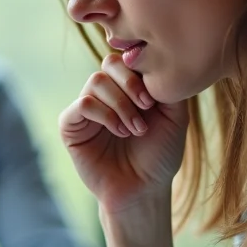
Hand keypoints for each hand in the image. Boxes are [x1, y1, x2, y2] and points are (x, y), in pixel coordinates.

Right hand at [59, 52, 188, 213]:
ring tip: (134, 129)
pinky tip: (120, 132)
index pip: (127, 58)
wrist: (144, 189)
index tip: (154, 100)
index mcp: (128, 87)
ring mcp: (87, 108)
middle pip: (109, 64)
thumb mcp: (175, 115)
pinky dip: (105, 115)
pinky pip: (82, 104)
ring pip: (96, 82)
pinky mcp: (71, 125)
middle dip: (129, 83)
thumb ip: (167, 85)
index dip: (140, 71)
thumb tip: (150, 57)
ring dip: (120, 104)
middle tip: (146, 108)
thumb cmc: (160, 155)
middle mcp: (106, 93)